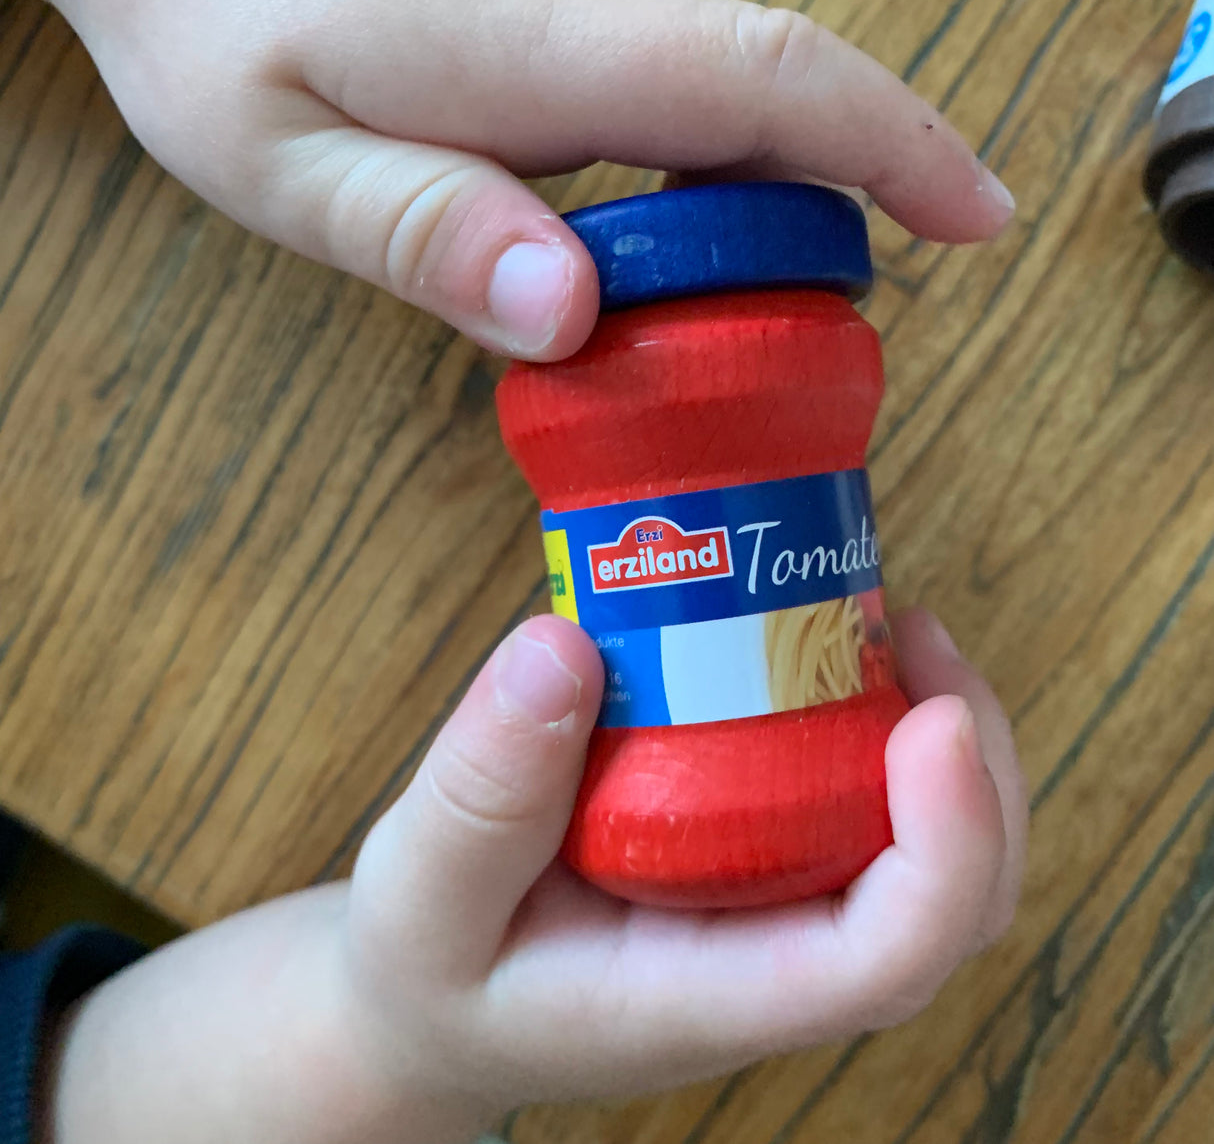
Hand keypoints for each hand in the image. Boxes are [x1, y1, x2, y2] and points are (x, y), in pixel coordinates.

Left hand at [20, 0, 1013, 361]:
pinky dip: (691, 168)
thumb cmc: (209, 25)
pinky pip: (671, 80)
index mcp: (526, 39)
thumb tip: (567, 312)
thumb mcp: (283, 164)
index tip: (978, 219)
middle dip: (824, 217)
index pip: (766, 78)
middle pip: (768, 99)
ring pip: (718, 96)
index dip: (895, 147)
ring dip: (747, 205)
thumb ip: (424, 232)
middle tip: (795, 340)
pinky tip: (627, 231)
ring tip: (695, 308)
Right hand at [48, 609, 1025, 1143]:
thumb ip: (480, 795)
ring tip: (887, 622)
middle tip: (915, 635)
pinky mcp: (760, 868)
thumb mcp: (422, 893)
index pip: (886, 957)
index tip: (931, 716)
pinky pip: (861, 811)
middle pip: (954, 903)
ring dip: (942, 739)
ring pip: (930, 859)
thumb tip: (560, 646)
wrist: (434, 1004)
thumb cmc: (433, 970)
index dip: (946, 842)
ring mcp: (777, 917)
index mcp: (710, 997)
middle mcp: (774, 964)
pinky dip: (875, 728)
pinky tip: (822, 650)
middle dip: (976, 775)